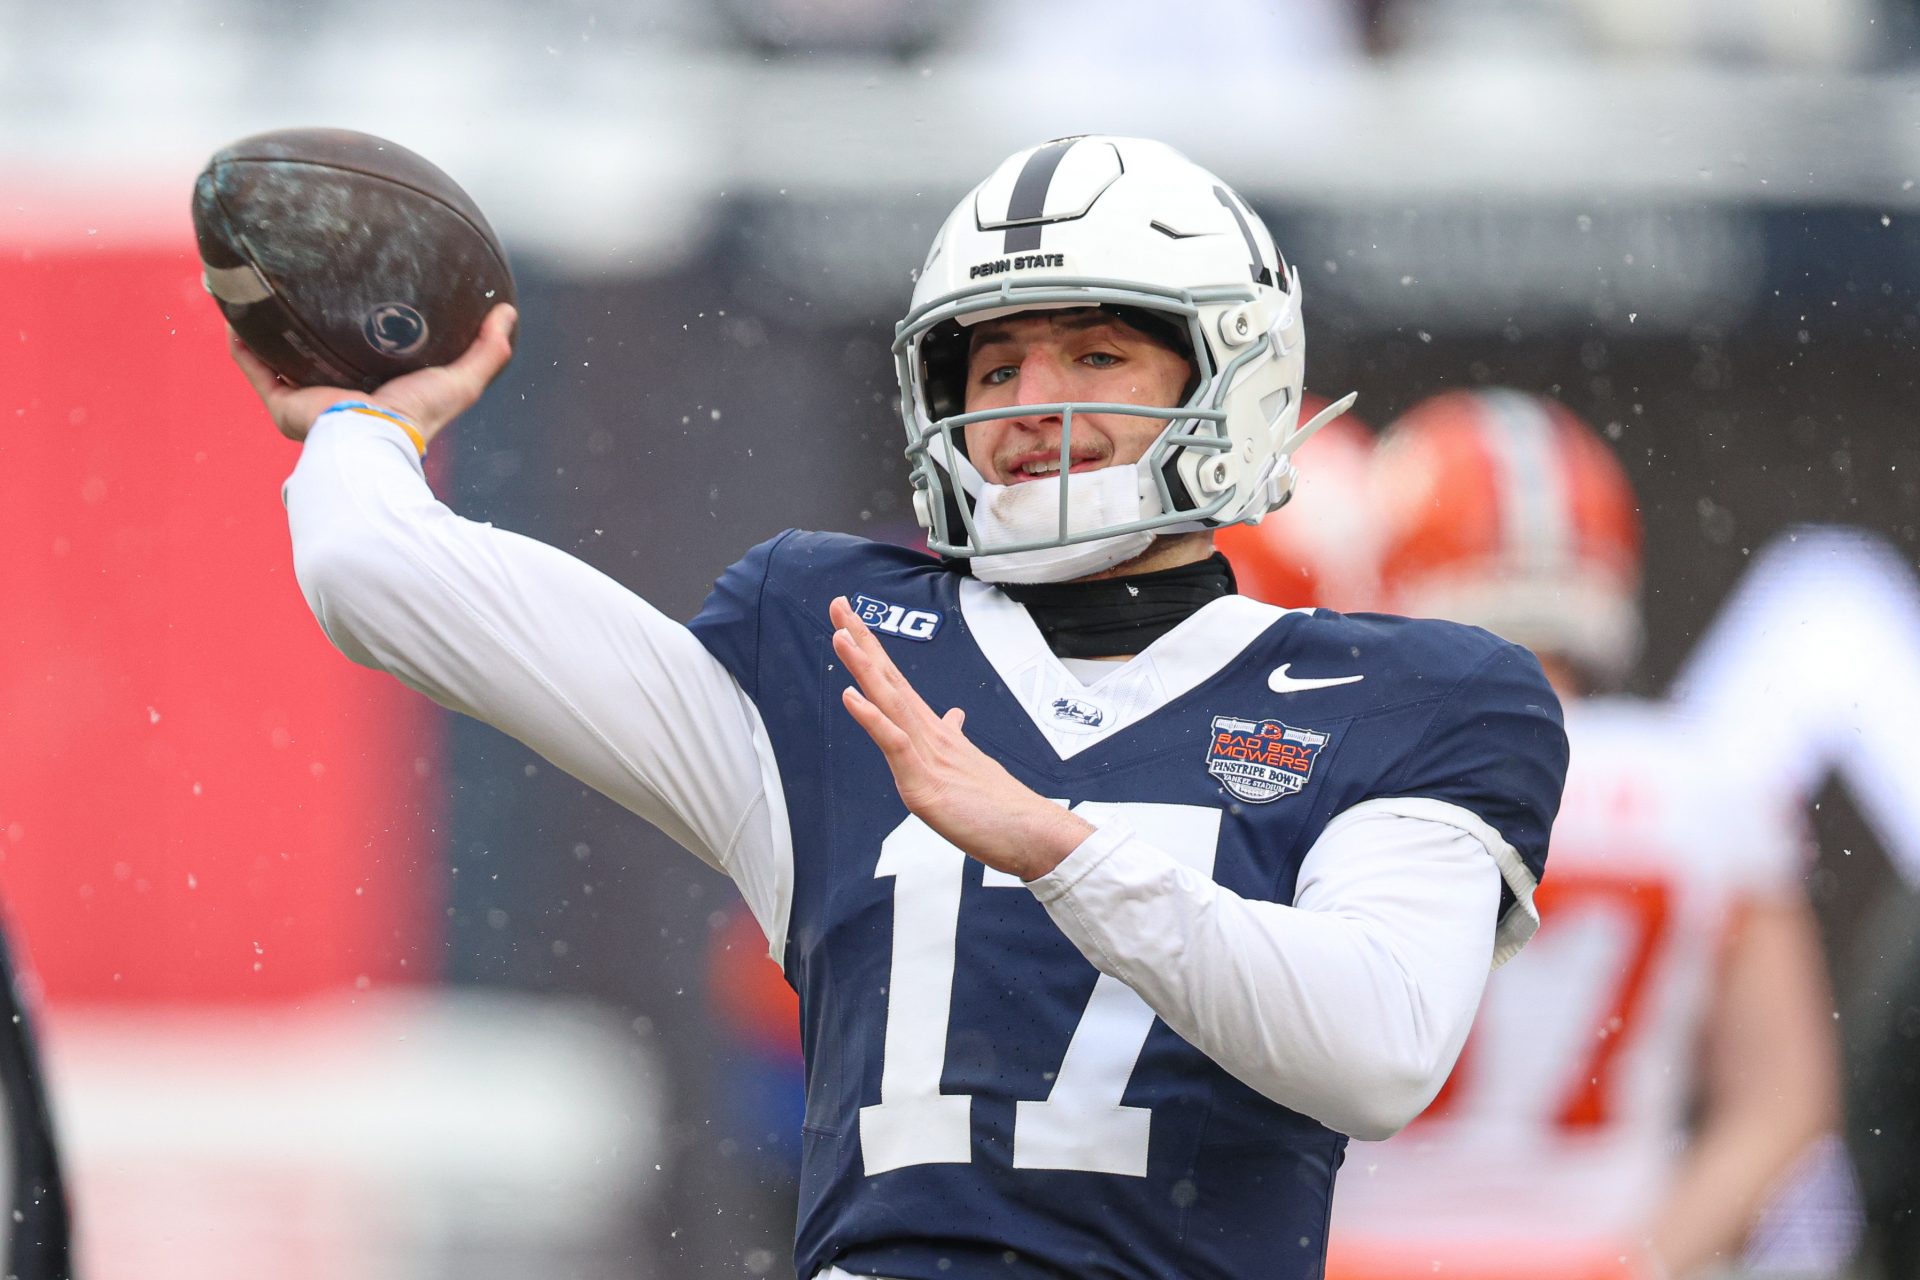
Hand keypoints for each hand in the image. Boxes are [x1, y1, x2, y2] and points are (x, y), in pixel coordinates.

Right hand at [229, 302, 517, 445]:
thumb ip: (487, 351)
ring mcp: (303, 402)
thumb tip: (508, 312)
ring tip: (258, 286)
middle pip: (314, 356)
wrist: (377, 440)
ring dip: (266, 327)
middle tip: (302, 283)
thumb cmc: (418, 417)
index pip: (361, 359)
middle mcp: (334, 397)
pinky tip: (236, 308)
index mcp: (372, 394)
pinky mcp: (281, 403)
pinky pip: (253, 364)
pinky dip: (242, 338)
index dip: (355, 331)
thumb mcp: (461, 380)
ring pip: (277, 358)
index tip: (356, 295)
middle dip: (305, 326)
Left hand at [831, 595, 1093, 879]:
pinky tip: (851, 697)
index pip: (895, 682)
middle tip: (839, 604)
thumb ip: (953, 739)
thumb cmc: (999, 805)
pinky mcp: (924, 781)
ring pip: (890, 702)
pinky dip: (872, 718)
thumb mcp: (966, 767)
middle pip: (889, 679)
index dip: (872, 650)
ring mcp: (927, 755)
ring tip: (841, 635)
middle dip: (862, 641)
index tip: (851, 621)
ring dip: (864, 667)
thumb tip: (952, 717)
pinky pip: (895, 744)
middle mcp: (928, 734)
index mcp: (933, 732)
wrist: (1030, 833)